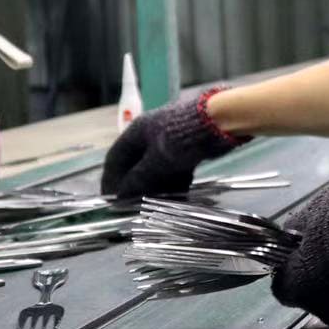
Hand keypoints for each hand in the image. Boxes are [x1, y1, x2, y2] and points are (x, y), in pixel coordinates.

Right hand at [100, 89, 244, 197]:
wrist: (218, 122)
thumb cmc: (181, 139)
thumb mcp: (157, 161)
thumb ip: (139, 179)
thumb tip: (120, 196)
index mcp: (136, 131)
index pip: (116, 158)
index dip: (111, 180)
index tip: (109, 200)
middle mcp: (150, 135)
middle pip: (136, 165)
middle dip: (134, 186)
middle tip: (133, 207)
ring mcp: (169, 142)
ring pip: (156, 169)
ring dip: (154, 187)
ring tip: (153, 206)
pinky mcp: (186, 149)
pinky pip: (174, 169)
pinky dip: (172, 183)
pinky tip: (175, 197)